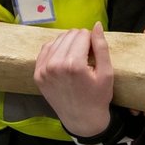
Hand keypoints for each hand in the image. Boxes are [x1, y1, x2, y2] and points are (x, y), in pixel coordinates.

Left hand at [34, 22, 112, 136]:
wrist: (81, 119)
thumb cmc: (98, 97)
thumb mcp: (107, 73)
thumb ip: (101, 47)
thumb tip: (96, 25)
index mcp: (73, 65)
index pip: (82, 34)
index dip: (92, 41)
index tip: (95, 54)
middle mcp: (54, 65)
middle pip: (69, 35)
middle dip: (80, 41)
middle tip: (87, 57)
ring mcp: (43, 70)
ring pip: (57, 40)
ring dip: (68, 44)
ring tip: (76, 58)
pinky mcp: (37, 74)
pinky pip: (46, 49)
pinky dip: (56, 49)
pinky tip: (64, 59)